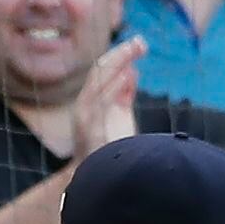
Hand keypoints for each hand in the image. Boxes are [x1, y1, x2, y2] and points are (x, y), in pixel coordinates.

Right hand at [69, 36, 143, 162]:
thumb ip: (123, 94)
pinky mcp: (88, 131)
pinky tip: (127, 75)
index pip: (102, 71)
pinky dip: (113, 88)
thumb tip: (132, 71)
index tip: (139, 44)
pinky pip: (99, 103)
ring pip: (97, 82)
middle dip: (120, 54)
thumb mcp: (119, 117)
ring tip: (135, 50)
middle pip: (99, 71)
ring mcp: (84, 118)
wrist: (98, 181)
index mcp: (90, 101)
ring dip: (118, 63)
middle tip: (140, 42)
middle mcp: (83, 107)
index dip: (120, 55)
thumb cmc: (110, 150)